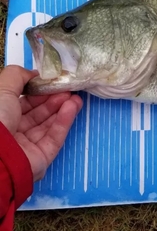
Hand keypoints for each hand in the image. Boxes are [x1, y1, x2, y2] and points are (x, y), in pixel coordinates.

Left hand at [0, 65, 82, 181]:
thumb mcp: (2, 89)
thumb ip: (18, 76)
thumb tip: (33, 73)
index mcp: (0, 117)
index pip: (23, 102)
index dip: (38, 91)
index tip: (52, 82)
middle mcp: (12, 131)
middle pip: (38, 113)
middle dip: (54, 99)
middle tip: (68, 88)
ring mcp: (27, 145)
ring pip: (48, 124)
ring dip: (62, 108)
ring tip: (75, 97)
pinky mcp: (41, 156)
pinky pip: (54, 137)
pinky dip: (64, 121)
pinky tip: (72, 107)